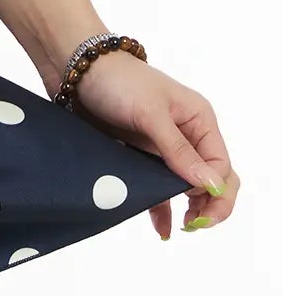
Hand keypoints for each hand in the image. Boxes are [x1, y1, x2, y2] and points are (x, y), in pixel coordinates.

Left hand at [66, 51, 238, 238]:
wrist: (74, 67)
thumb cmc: (117, 80)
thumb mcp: (150, 113)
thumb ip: (178, 151)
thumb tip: (212, 186)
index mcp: (198, 120)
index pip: (221, 167)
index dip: (215, 193)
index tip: (196, 211)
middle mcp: (185, 134)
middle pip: (210, 179)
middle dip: (208, 204)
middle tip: (194, 225)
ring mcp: (161, 146)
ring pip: (184, 186)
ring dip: (187, 209)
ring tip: (181, 229)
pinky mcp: (138, 154)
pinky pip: (157, 186)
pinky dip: (162, 207)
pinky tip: (163, 229)